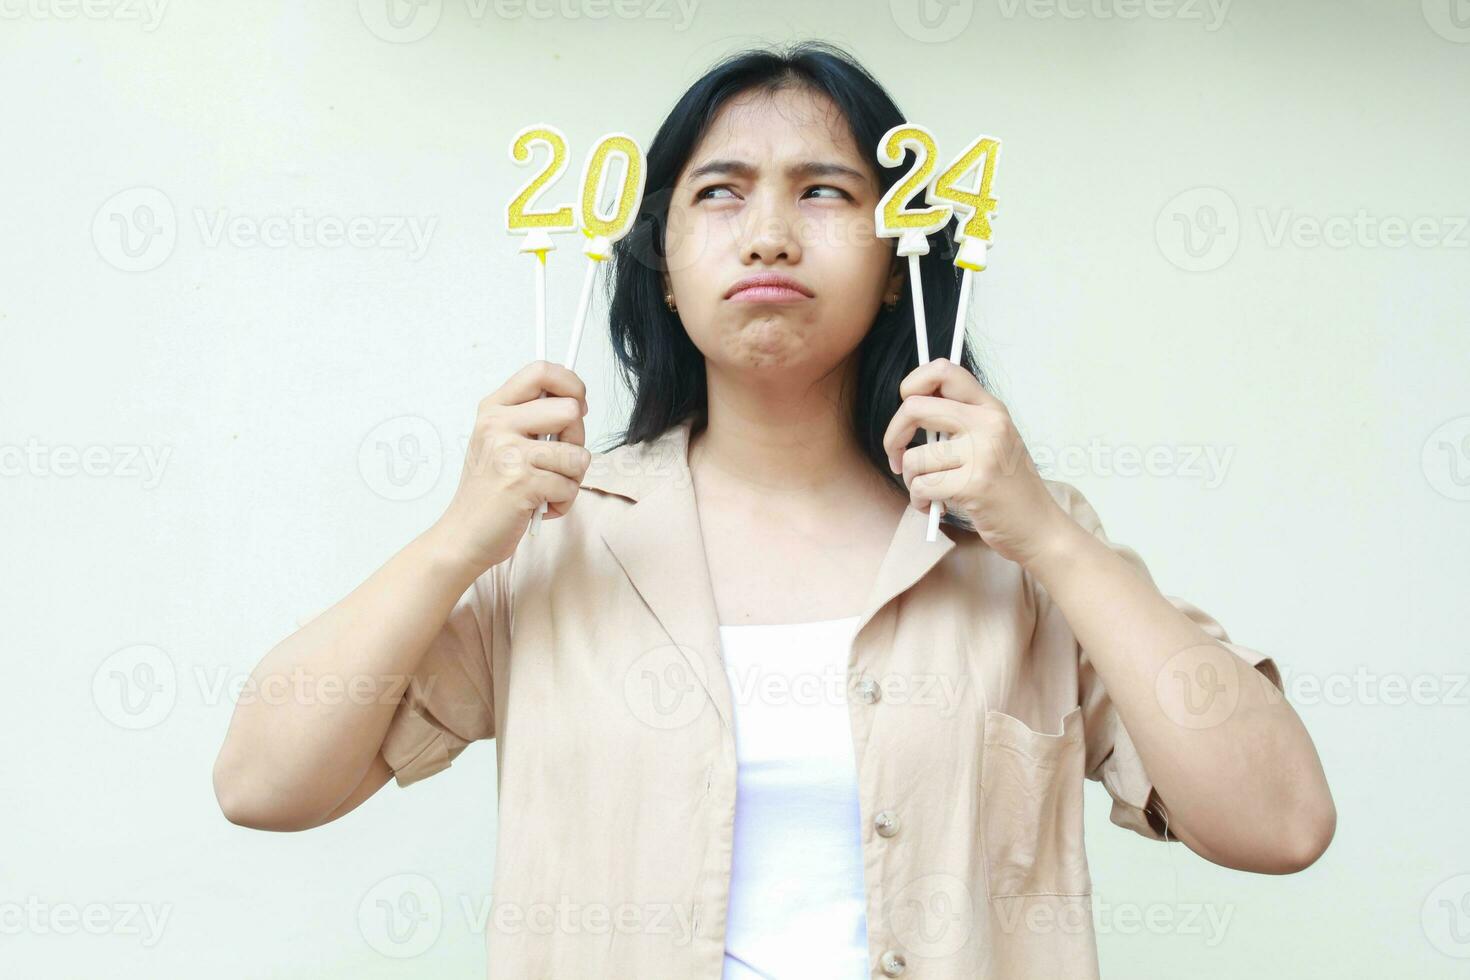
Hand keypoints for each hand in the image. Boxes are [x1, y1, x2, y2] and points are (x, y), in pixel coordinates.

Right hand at [430, 360, 590, 576]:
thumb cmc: (490, 491)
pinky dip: (563, 503)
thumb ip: (532, 418)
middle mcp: (498, 424)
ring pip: (578, 454)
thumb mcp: (500, 441)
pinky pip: (570, 486)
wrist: (464, 535)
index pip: (542, 370)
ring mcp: (508, 453)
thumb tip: (577, 402)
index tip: (578, 405)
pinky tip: (539, 506)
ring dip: (571, 478)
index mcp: (494, 408)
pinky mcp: (522, 483)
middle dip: (576, 440)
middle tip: (556, 461)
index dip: (572, 384)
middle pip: (570, 410)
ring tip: (545, 488)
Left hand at [882, 358, 1077, 567]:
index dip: (913, 383)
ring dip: (910, 480)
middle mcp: (987, 423)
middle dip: (894, 436)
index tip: (906, 406)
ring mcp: (982, 453)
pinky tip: (934, 507)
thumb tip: (910, 406)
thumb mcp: (992, 439)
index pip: (943, 370)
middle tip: (897, 456)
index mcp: (990, 408)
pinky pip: (922, 486)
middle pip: (914, 408)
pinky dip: (919, 501)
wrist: (1037, 526)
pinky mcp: (973, 485)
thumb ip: (959, 419)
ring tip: (928, 491)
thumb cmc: (1007, 485)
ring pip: (913, 457)